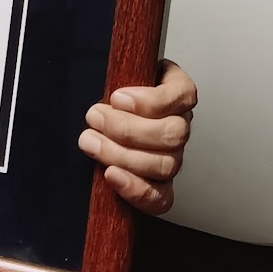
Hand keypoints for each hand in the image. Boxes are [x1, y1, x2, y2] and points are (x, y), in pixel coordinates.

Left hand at [77, 59, 196, 215]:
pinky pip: (160, 197)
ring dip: (122, 155)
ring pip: (165, 164)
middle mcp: (179, 126)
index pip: (182, 95)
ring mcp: (173, 158)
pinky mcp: (161, 186)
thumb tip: (108, 87)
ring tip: (90, 142)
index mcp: (174, 93)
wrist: (98, 123)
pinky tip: (111, 175)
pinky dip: (136, 189)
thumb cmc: (109, 96)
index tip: (116, 98)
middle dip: (127, 128)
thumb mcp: (116, 74)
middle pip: (173, 134)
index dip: (151, 100)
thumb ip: (118, 73)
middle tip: (94, 117)